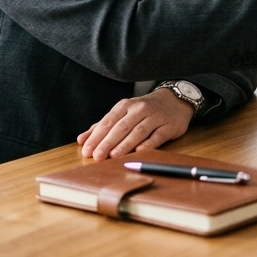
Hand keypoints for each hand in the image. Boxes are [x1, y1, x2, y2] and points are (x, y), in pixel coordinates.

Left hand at [77, 88, 193, 160]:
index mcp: (126, 105)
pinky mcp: (169, 126)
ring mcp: (156, 117)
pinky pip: (157, 136)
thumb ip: (102, 126)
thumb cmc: (144, 110)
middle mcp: (140, 109)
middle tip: (97, 156)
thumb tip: (82, 139)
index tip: (87, 150)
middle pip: (122, 127)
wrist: (175, 100)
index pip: (109, 121)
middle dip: (108, 142)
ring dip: (125, 144)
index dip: (97, 136)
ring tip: (113, 156)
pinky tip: (138, 152)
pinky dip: (147, 144)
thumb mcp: (123, 113)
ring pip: (138, 131)